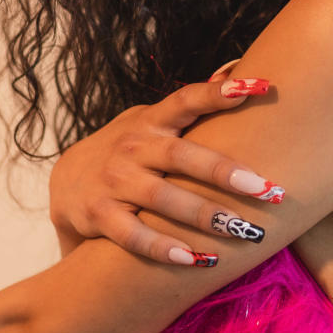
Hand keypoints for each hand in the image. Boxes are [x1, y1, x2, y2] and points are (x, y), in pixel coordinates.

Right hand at [48, 61, 284, 263]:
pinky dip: (163, 248)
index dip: (218, 93)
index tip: (256, 88)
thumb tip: (237, 72)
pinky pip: (134, 236)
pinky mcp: (99, 215)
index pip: (185, 101)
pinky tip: (194, 259)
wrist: (66, 182)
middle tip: (266, 189)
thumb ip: (190, 106)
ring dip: (204, 216)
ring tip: (242, 231)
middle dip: (224, 173)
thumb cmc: (128, 151)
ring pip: (163, 199)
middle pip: (182, 157)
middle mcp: (133, 148)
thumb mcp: (150, 122)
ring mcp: (114, 181)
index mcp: (151, 122)